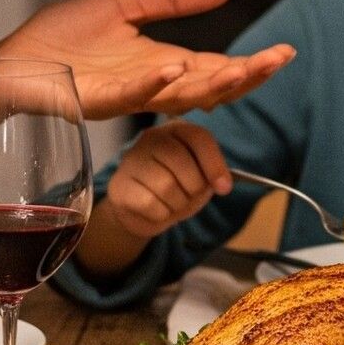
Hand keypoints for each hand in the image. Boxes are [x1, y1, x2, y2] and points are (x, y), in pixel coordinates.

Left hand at [0, 0, 293, 120]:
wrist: (11, 61)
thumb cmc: (60, 40)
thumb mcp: (125, 8)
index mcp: (163, 64)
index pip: (218, 68)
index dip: (252, 64)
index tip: (285, 52)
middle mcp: (152, 85)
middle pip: (211, 86)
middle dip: (247, 76)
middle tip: (279, 60)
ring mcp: (127, 94)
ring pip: (180, 95)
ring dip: (212, 83)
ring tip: (242, 67)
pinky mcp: (96, 98)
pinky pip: (130, 94)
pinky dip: (153, 84)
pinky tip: (173, 70)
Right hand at [101, 122, 233, 237]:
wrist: (142, 209)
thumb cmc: (177, 188)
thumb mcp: (200, 178)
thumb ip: (212, 176)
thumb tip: (222, 184)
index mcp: (176, 130)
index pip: (198, 138)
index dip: (215, 164)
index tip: (224, 188)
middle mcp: (151, 138)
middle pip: (182, 163)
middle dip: (194, 188)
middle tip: (190, 197)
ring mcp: (132, 160)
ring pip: (166, 186)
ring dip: (178, 204)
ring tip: (173, 204)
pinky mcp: (119, 185)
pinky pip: (150, 204)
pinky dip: (161, 214)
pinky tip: (157, 210)